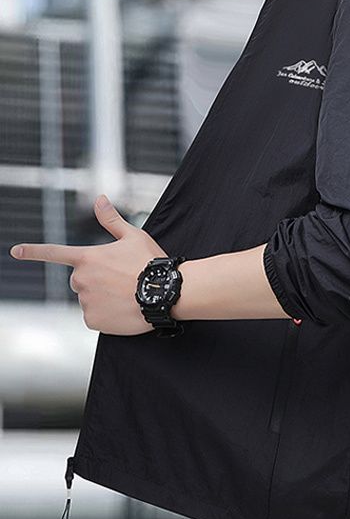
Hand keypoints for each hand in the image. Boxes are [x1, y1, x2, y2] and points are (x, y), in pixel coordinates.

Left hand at [9, 194, 165, 335]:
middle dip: (95, 281)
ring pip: (89, 300)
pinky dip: (106, 316)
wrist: (165, 292)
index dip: (33, 252)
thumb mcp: (134, 236)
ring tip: (126, 296)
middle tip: (120, 281)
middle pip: (80, 281)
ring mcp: (86, 301)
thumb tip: (100, 198)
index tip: (15, 251)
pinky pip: (94, 317)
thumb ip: (111, 220)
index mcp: (88, 258)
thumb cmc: (151, 262)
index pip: (55, 253)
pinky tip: (123, 310)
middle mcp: (81, 279)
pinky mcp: (93, 320)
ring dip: (102, 298)